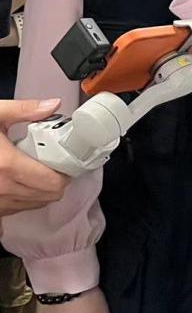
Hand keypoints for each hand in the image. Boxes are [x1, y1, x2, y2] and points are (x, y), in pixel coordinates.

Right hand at [0, 99, 69, 216]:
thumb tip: (53, 104)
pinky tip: (20, 180)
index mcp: (8, 165)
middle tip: (52, 163)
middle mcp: (3, 189)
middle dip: (56, 179)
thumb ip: (24, 110)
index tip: (64, 160)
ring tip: (35, 170)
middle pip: (50, 195)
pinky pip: (18, 208)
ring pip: (36, 203)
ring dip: (42, 189)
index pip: (54, 182)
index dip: (65, 172)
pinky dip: (26, 197)